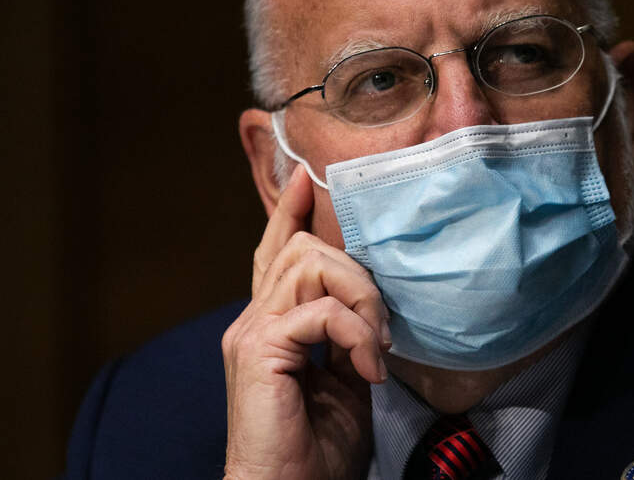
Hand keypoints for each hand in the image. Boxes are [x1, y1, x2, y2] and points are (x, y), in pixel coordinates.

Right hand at [222, 165, 391, 479]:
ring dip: (359, 300)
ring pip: (310, 265)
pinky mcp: (260, 350)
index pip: (276, 255)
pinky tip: (368, 369)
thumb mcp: (345, 383)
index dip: (289, 214)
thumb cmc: (315, 453)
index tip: (306, 180)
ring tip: (375, 347)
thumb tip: (371, 312)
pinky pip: (319, 311)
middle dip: (356, 274)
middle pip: (303, 249)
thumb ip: (347, 340)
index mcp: (269, 327)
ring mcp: (251, 333)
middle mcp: (252, 322)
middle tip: (382, 330)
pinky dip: (354, 333)